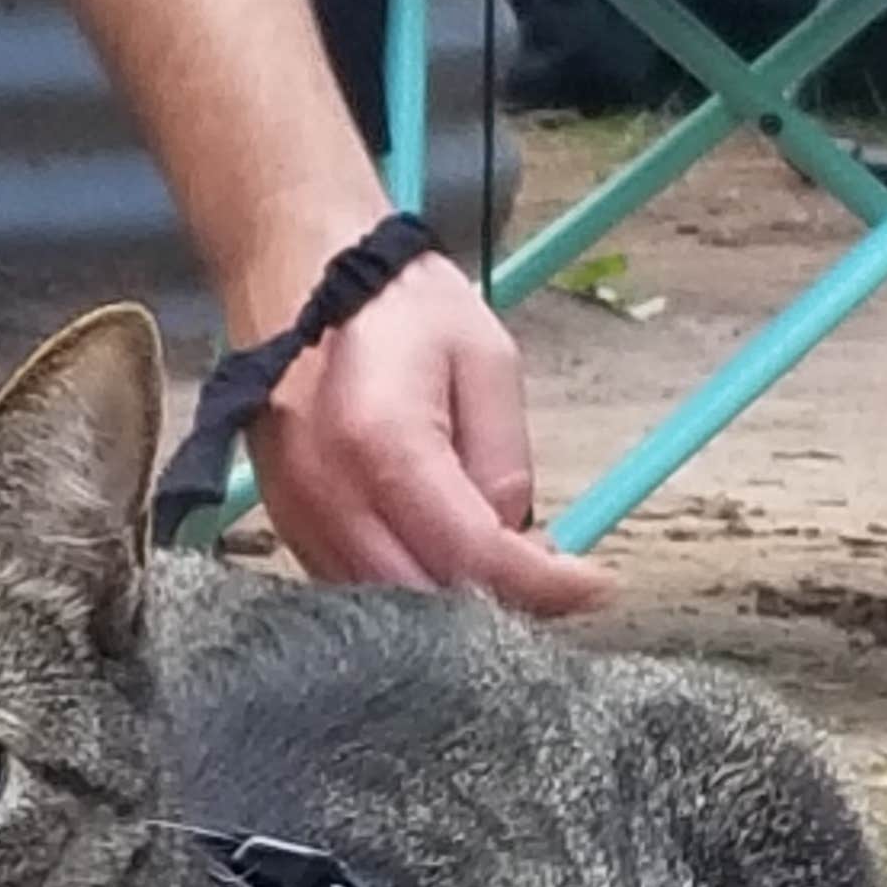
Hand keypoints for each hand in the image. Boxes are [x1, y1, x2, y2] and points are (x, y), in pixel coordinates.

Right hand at [242, 252, 608, 615]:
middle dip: (501, 605)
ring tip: (506, 572)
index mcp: (385, 445)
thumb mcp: (486, 360)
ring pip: (394, 611)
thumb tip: (517, 543)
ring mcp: (301, 523)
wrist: (300, 274)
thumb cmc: (395, 305)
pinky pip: (361, 591)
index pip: (475, 556)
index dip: (543, 586)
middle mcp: (332, 500)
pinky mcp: (291, 533)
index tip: (594, 587)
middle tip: (553, 585)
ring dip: (456, 607)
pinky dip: (414, 592)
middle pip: (430, 602)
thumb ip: (506, 461)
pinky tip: (450, 562)